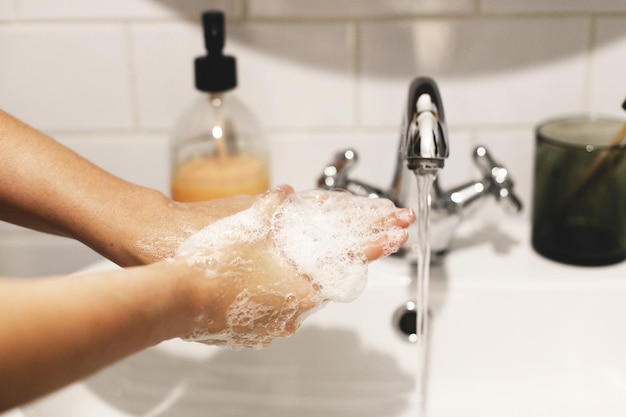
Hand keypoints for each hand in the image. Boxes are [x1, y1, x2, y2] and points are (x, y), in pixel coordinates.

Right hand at [172, 186, 413, 348]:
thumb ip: (272, 208)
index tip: (398, 235)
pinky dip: (269, 297)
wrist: (175, 298)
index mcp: (302, 284)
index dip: (376, 244)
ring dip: (292, 282)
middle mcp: (295, 310)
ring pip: (295, 300)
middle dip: (326, 263)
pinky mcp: (252, 334)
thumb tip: (284, 194)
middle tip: (323, 247)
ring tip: (269, 268)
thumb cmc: (213, 264)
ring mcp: (274, 325)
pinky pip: (271, 313)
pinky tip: (251, 285)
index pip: (349, 259)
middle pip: (322, 282)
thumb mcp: (248, 224)